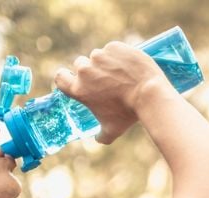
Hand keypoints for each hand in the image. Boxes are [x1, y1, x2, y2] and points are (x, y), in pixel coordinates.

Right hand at [54, 41, 171, 144]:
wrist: (149, 93)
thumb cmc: (128, 114)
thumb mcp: (112, 130)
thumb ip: (101, 136)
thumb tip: (98, 138)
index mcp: (79, 89)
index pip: (60, 77)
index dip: (65, 77)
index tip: (73, 78)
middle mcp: (85, 70)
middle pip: (80, 65)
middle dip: (90, 70)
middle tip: (105, 80)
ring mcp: (100, 56)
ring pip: (98, 56)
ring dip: (105, 62)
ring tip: (121, 74)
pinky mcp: (114, 47)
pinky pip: (112, 49)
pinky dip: (119, 55)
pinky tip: (129, 66)